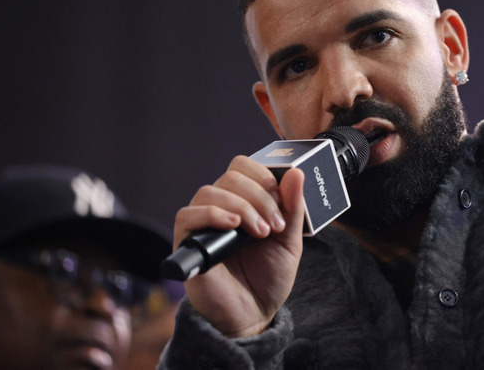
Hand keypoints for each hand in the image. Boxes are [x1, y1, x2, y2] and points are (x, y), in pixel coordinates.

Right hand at [172, 155, 304, 336]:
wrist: (254, 315)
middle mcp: (220, 208)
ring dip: (241, 207)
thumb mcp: (289, 241)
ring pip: (209, 192)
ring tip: (260, 233)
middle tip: (273, 226)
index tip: (281, 203)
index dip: (263, 176)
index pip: (243, 167)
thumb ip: (293, 207)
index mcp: (243, 202)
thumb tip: (297, 173)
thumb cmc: (268, 278)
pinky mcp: (187, 243)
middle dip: (258, 197)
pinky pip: (187, 215)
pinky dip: (212, 214)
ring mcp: (202, 224)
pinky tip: (233, 226)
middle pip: (230, 177)